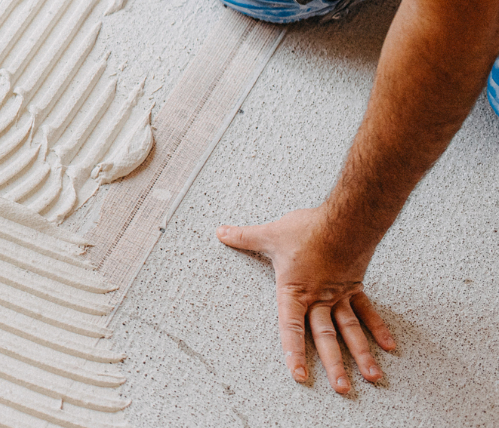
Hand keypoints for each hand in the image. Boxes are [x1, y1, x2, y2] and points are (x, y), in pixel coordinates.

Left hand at [217, 208, 396, 393]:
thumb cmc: (308, 228)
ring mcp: (340, 294)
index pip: (291, 327)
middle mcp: (319, 298)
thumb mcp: (270, 234)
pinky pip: (367, 311)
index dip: (294, 351)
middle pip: (326, 336)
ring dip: (361, 354)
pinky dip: (377, 328)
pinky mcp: (355, 285)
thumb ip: (244, 236)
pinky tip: (388, 346)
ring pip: (351, 329)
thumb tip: (221, 231)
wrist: (346, 219)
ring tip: (372, 377)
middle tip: (342, 389)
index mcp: (295, 291)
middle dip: (334, 364)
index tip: (299, 374)